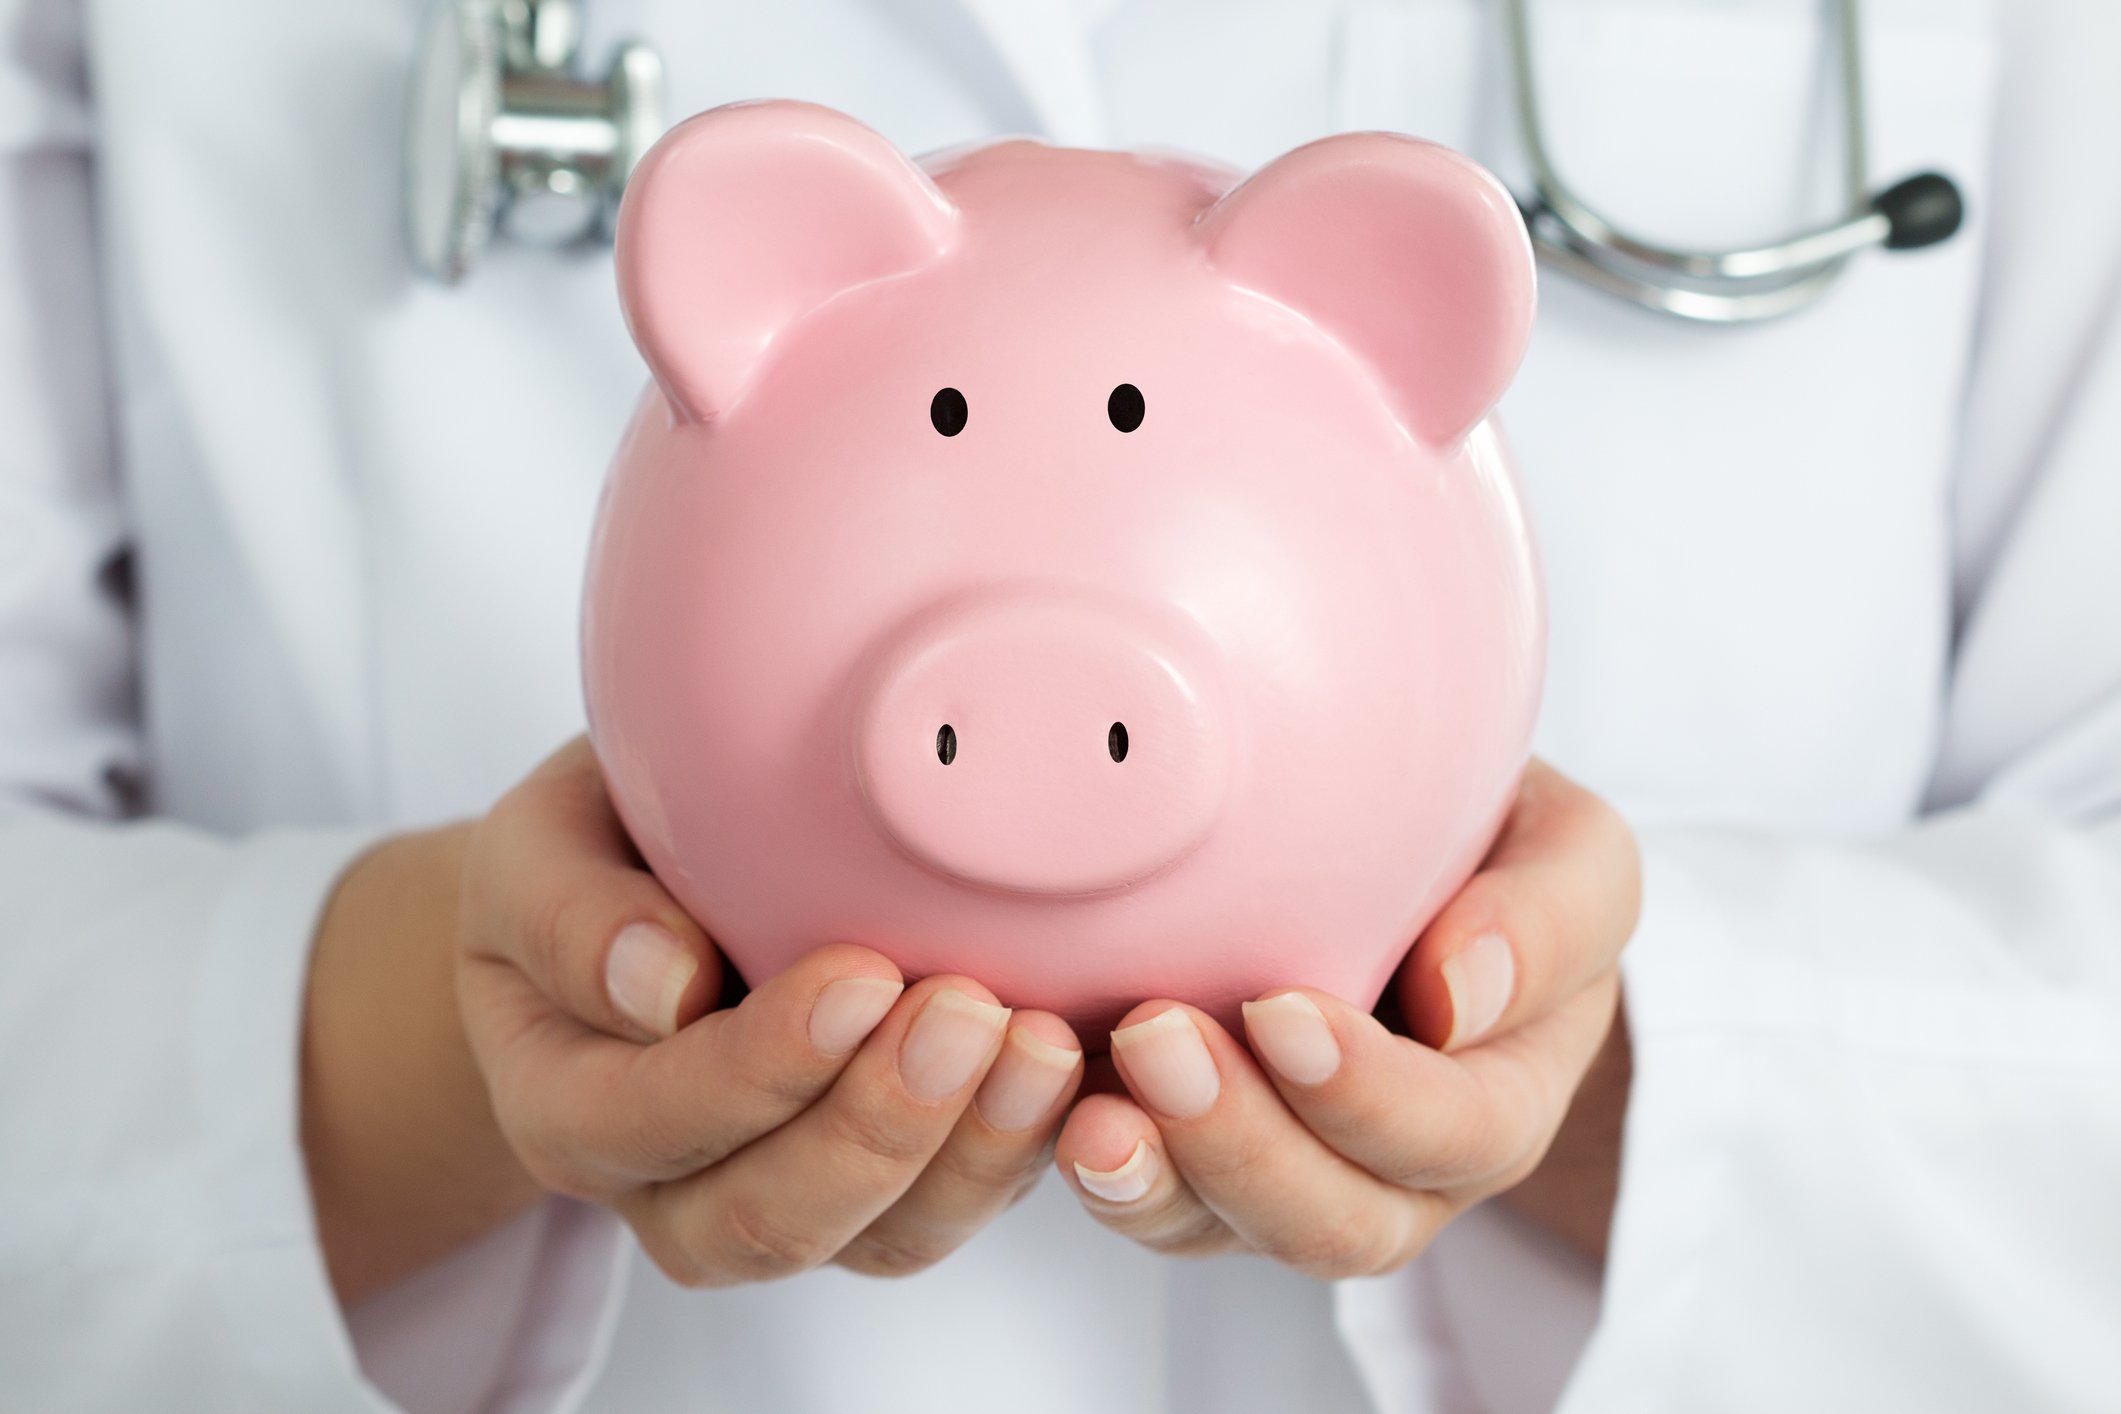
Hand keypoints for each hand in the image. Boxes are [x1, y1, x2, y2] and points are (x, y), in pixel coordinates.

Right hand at [304, 739, 1084, 1303]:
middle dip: (876, 1128)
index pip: (644, 1123)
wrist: (629, 900)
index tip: (855, 974)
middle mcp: (668, 1187)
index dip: (754, 1070)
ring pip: (880, 1240)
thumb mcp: (539, 849)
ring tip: (1040, 1045)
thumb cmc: (586, 864)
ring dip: (969, 1154)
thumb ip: (571, 911)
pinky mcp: (891, 1180)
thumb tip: (661, 984)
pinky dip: (1024, 1146)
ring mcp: (787, 1196)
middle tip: (962, 1012)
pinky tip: (1076, 1062)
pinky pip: (958, 1203)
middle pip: (765, 1221)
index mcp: (565, 1105)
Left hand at [1051, 760, 1637, 1276]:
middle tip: (1159, 1038)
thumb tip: (1460, 993)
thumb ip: (1548, 914)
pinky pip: (1141, 1195)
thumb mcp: (1569, 853)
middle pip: (1331, 1221)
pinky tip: (1043, 1100)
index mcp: (1502, 1101)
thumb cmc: (1501, 858)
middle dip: (1241, 1145)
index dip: (1369, 1096)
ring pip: (1220, 1231)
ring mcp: (1286, 1175)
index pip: (1452, 1135)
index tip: (1286, 1010)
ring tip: (1090, 1107)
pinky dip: (1089, 1159)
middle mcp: (1397, 1172)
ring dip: (1153, 1173)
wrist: (1422, 861)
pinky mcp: (1191, 1157)